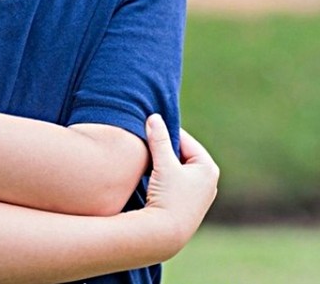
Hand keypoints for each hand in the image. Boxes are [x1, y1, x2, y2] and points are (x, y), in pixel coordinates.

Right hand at [142, 115, 219, 252]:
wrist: (166, 234)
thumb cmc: (169, 198)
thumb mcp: (163, 164)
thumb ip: (158, 139)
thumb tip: (153, 117)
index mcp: (208, 167)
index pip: (184, 140)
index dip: (164, 133)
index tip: (146, 127)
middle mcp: (208, 180)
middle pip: (181, 153)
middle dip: (163, 148)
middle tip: (143, 142)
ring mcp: (199, 193)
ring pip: (176, 168)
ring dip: (162, 163)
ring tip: (144, 160)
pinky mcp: (188, 204)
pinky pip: (175, 181)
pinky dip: (163, 176)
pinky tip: (149, 178)